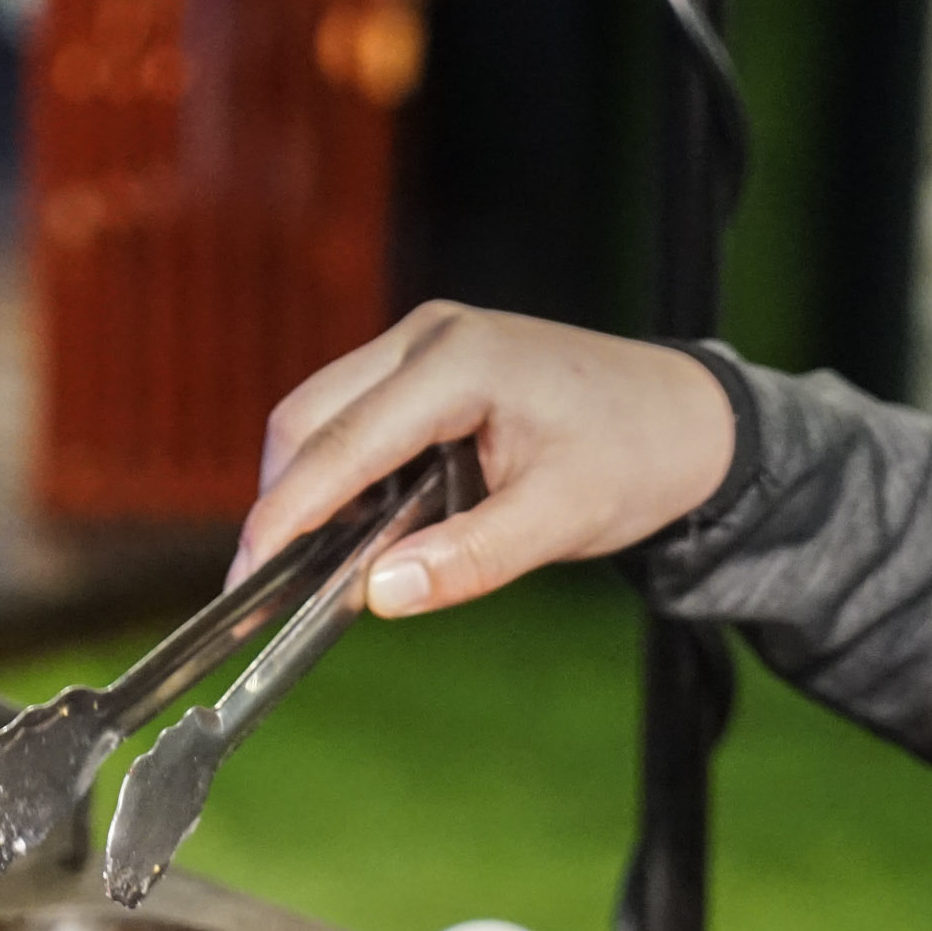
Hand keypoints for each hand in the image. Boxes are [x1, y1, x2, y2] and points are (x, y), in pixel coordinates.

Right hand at [232, 302, 737, 617]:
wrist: (686, 417)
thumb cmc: (636, 456)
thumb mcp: (563, 519)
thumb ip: (470, 559)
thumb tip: (380, 593)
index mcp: (461, 362)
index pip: (342, 445)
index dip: (285, 517)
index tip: (245, 578)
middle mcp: (428, 337)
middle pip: (308, 420)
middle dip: (281, 504)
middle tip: (268, 589)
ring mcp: (422, 345)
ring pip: (320, 416)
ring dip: (307, 488)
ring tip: (312, 567)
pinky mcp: (424, 366)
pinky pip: (352, 417)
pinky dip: (338, 473)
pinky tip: (355, 527)